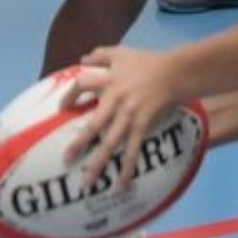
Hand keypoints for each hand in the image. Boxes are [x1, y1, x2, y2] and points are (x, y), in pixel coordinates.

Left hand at [62, 46, 179, 186]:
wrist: (175, 73)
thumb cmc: (147, 61)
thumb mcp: (122, 52)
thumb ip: (100, 55)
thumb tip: (82, 59)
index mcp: (109, 80)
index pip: (82, 86)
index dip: (70, 96)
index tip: (62, 108)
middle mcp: (116, 99)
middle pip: (94, 124)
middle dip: (79, 142)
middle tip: (66, 159)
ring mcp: (130, 114)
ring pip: (111, 142)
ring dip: (99, 163)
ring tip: (88, 182)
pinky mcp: (143, 125)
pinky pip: (133, 150)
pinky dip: (126, 168)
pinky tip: (120, 185)